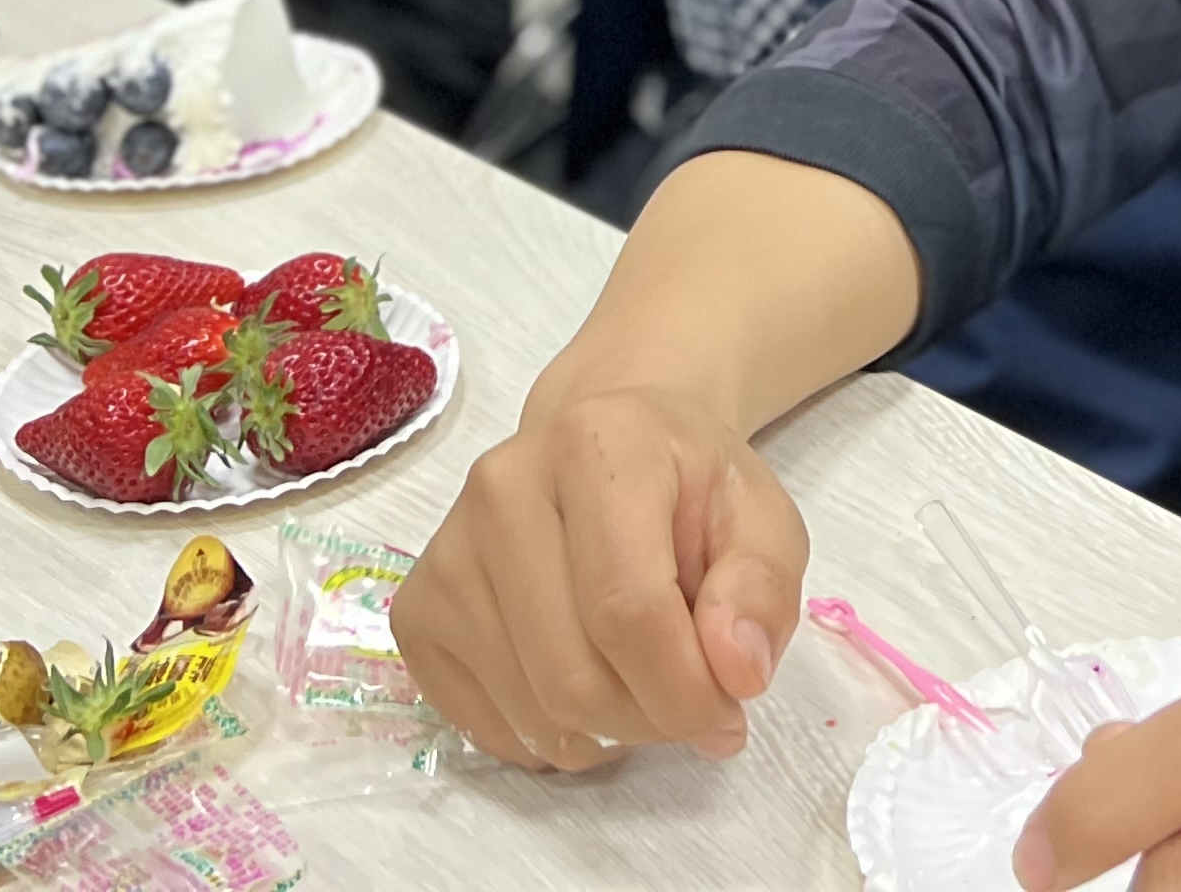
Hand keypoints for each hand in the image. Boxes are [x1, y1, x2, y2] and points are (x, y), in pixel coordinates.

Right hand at [392, 376, 805, 772]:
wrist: (604, 449)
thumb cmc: (686, 488)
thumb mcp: (760, 517)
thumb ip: (763, 587)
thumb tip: (736, 671)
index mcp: (594, 444)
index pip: (629, 609)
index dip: (686, 690)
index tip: (730, 710)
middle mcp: (501, 486)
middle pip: (571, 674)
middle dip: (650, 720)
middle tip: (690, 702)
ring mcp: (446, 551)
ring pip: (530, 709)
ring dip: (605, 733)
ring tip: (640, 683)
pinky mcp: (418, 611)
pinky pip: (483, 724)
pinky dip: (549, 737)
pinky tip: (584, 688)